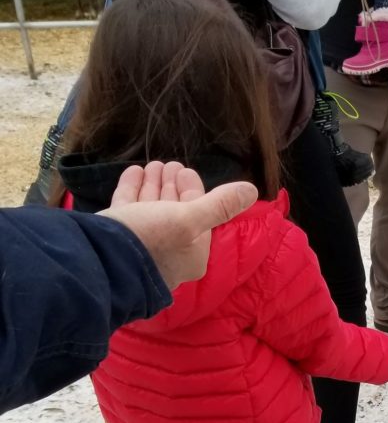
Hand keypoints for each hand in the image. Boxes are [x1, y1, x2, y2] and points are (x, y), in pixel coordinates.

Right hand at [99, 162, 256, 290]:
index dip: (193, 190)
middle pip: (173, 211)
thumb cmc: (152, 240)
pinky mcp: (115, 238)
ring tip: (152, 164)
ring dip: (153, 185)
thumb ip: (220, 205)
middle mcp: (167, 253)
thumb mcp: (190, 220)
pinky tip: (133, 172)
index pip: (198, 216)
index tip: (185, 170)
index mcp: (190, 254)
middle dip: (171, 186)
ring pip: (150, 209)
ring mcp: (140, 246)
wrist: (98, 259)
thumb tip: (253, 190)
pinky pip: (128, 209)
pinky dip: (132, 189)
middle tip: (170, 163)